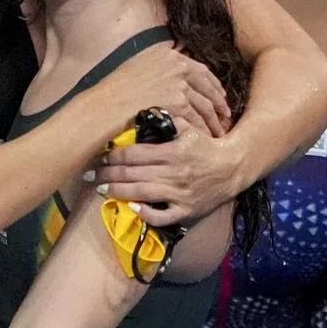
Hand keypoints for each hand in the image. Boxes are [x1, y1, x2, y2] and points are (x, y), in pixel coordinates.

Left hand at [94, 120, 240, 226]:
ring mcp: (180, 194)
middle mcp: (174, 173)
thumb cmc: (207, 146)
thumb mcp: (190, 129)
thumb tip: (147, 110)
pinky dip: (146, 213)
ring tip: (101, 190)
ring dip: (118, 192)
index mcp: (173, 152)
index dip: (113, 156)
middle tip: (91, 175)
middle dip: (108, 174)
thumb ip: (170, 120)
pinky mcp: (187, 210)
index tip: (100, 156)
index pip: (135, 154)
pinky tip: (132, 207)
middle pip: (133, 174)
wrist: (234, 167)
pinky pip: (163, 216)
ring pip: (142, 194)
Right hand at [99, 47, 231, 138]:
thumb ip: (157, 70)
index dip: (212, 84)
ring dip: (214, 119)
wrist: (104, 107)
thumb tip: (170, 77)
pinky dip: (203, 129)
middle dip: (218, 102)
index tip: (219, 94)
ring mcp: (179, 84)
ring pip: (205, 104)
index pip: (200, 70)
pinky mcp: (178, 102)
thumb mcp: (137, 69)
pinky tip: (205, 137)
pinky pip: (197, 118)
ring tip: (218, 130)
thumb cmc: (113, 92)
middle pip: (207, 86)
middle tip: (225, 114)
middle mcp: (177, 66)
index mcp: (168, 56)